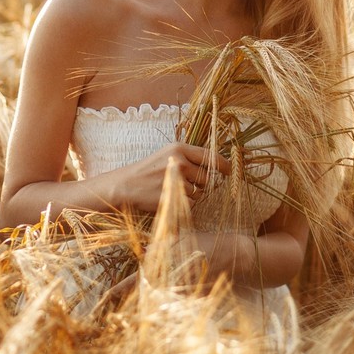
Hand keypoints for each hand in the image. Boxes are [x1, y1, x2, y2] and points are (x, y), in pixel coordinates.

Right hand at [109, 142, 229, 212]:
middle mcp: (180, 161)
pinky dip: (184, 205)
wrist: (125, 186)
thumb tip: (213, 168)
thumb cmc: (146, 172)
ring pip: (199, 192)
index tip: (229, 170)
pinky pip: (191, 204)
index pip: (209, 156)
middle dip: (200, 183)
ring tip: (172, 190)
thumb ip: (187, 158)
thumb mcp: (165, 156)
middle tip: (182, 184)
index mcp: (178, 148)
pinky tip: (169, 198)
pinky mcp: (174, 196)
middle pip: (206, 177)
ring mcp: (177, 179)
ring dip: (191, 195)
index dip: (222, 165)